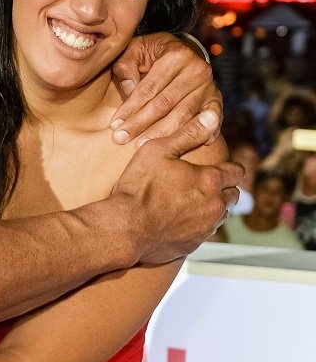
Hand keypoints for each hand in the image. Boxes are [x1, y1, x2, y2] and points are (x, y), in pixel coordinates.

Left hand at [111, 32, 221, 143]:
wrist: (184, 50)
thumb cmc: (154, 53)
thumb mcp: (136, 50)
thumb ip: (126, 67)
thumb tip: (128, 90)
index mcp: (176, 55)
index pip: (149, 88)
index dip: (130, 108)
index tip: (115, 125)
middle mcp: (196, 70)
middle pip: (165, 104)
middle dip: (141, 124)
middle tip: (121, 138)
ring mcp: (209, 86)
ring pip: (184, 115)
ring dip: (162, 134)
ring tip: (143, 146)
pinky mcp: (216, 100)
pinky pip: (210, 121)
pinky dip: (200, 134)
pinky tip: (185, 146)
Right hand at [113, 111, 243, 263]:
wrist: (124, 229)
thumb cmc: (138, 187)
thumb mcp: (158, 151)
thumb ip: (188, 133)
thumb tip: (212, 116)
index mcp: (210, 181)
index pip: (237, 172)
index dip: (229, 168)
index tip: (220, 167)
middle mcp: (215, 206)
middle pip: (233, 196)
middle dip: (223, 189)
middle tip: (203, 184)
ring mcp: (205, 229)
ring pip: (220, 216)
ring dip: (212, 208)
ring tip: (190, 202)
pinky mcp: (193, 245)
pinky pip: (203, 233)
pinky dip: (196, 226)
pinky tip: (178, 220)